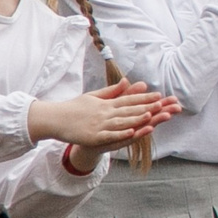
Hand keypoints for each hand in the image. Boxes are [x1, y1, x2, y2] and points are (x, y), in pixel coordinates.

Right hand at [29, 79, 179, 152]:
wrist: (55, 119)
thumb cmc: (75, 108)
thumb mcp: (94, 96)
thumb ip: (112, 91)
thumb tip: (128, 81)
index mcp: (106, 104)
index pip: (128, 100)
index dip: (144, 98)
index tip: (159, 95)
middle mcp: (104, 112)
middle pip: (128, 110)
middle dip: (146, 107)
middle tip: (163, 103)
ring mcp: (99, 125)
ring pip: (121, 122)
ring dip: (136, 119)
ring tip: (151, 115)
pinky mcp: (93, 136)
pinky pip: (109, 136)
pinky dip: (120, 134)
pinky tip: (132, 132)